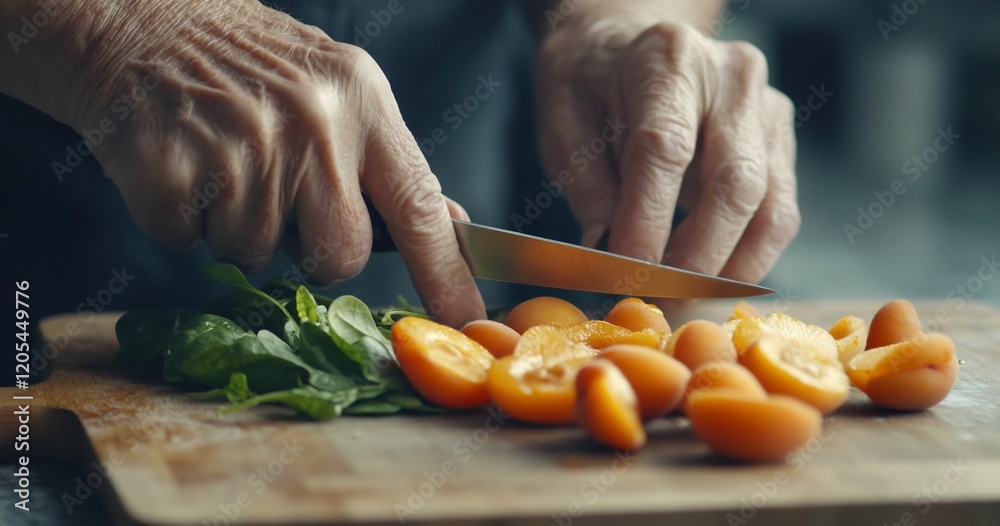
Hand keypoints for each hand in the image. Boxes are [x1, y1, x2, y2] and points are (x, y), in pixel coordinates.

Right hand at [54, 0, 483, 325]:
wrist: (137, 20)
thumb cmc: (248, 65)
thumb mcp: (337, 89)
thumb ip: (386, 161)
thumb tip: (447, 223)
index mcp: (361, 101)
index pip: (417, 204)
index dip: (444, 270)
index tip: (464, 318)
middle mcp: (312, 125)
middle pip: (339, 257)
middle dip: (314, 251)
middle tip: (281, 200)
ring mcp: (240, 150)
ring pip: (258, 257)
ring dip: (239, 227)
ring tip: (223, 164)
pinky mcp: (172, 174)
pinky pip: (190, 243)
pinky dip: (183, 219)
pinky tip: (184, 165)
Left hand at [534, 5, 799, 291]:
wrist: (627, 44)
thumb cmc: (588, 86)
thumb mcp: (564, 125)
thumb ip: (589, 188)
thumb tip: (610, 257)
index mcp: (665, 60)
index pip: (666, 150)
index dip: (648, 221)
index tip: (628, 276)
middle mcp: (730, 77)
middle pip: (734, 184)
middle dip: (696, 259)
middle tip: (660, 303)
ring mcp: (766, 107)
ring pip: (770, 208)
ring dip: (728, 269)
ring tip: (684, 300)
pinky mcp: (781, 138)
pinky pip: (779, 213)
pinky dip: (747, 256)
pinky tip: (710, 278)